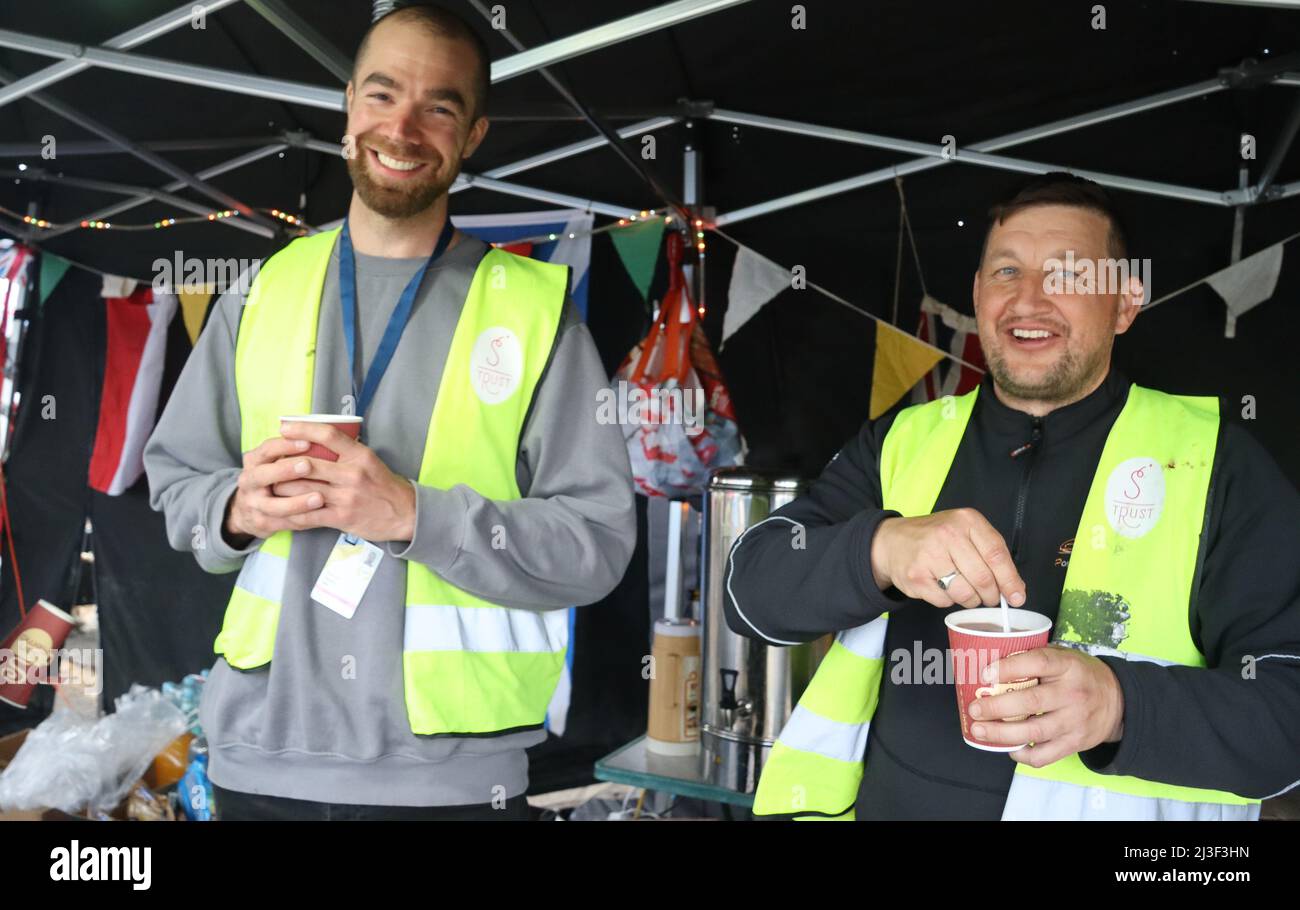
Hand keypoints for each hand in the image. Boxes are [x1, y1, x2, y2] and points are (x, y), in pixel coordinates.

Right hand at [225, 436, 328, 545]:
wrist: (249, 510)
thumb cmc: (272, 478)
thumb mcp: (273, 461)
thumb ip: (292, 451)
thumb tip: (323, 436)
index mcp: (253, 461)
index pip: (266, 449)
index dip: (285, 445)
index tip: (306, 441)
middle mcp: (249, 481)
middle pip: (263, 475)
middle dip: (286, 470)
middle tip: (308, 465)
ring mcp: (253, 504)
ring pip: (273, 505)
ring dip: (297, 502)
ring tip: (320, 497)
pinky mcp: (262, 523)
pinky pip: (283, 523)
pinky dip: (302, 519)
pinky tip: (319, 515)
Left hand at [270, 420, 416, 541]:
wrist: (404, 513)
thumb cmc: (383, 485)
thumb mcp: (370, 460)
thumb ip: (346, 451)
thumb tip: (316, 439)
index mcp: (360, 455)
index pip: (328, 435)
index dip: (303, 429)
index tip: (285, 427)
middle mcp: (352, 474)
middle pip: (308, 463)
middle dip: (283, 464)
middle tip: (269, 461)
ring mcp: (346, 497)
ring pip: (303, 489)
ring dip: (282, 487)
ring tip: (270, 484)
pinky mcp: (341, 517)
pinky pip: (308, 514)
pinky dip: (291, 512)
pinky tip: (282, 509)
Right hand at [869, 508, 1026, 607]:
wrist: (891, 540)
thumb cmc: (935, 538)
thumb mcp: (964, 532)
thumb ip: (990, 553)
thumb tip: (1015, 588)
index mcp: (966, 520)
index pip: (996, 555)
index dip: (1010, 580)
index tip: (1017, 596)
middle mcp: (947, 535)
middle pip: (983, 578)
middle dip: (991, 595)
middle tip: (990, 598)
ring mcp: (929, 556)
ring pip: (965, 593)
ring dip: (971, 600)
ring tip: (965, 591)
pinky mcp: (916, 577)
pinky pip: (945, 601)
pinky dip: (948, 600)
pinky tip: (943, 588)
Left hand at [967, 645, 1124, 766]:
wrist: (1119, 701)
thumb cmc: (1080, 676)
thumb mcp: (1064, 657)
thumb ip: (1034, 659)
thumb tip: (990, 664)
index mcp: (1068, 666)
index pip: (1037, 663)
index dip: (1009, 668)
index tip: (985, 673)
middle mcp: (1073, 693)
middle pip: (1030, 702)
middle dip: (996, 707)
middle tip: (974, 708)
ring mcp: (1075, 721)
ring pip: (1034, 732)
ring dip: (1002, 734)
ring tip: (979, 730)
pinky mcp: (1075, 743)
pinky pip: (1045, 755)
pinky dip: (1023, 755)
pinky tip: (1009, 748)